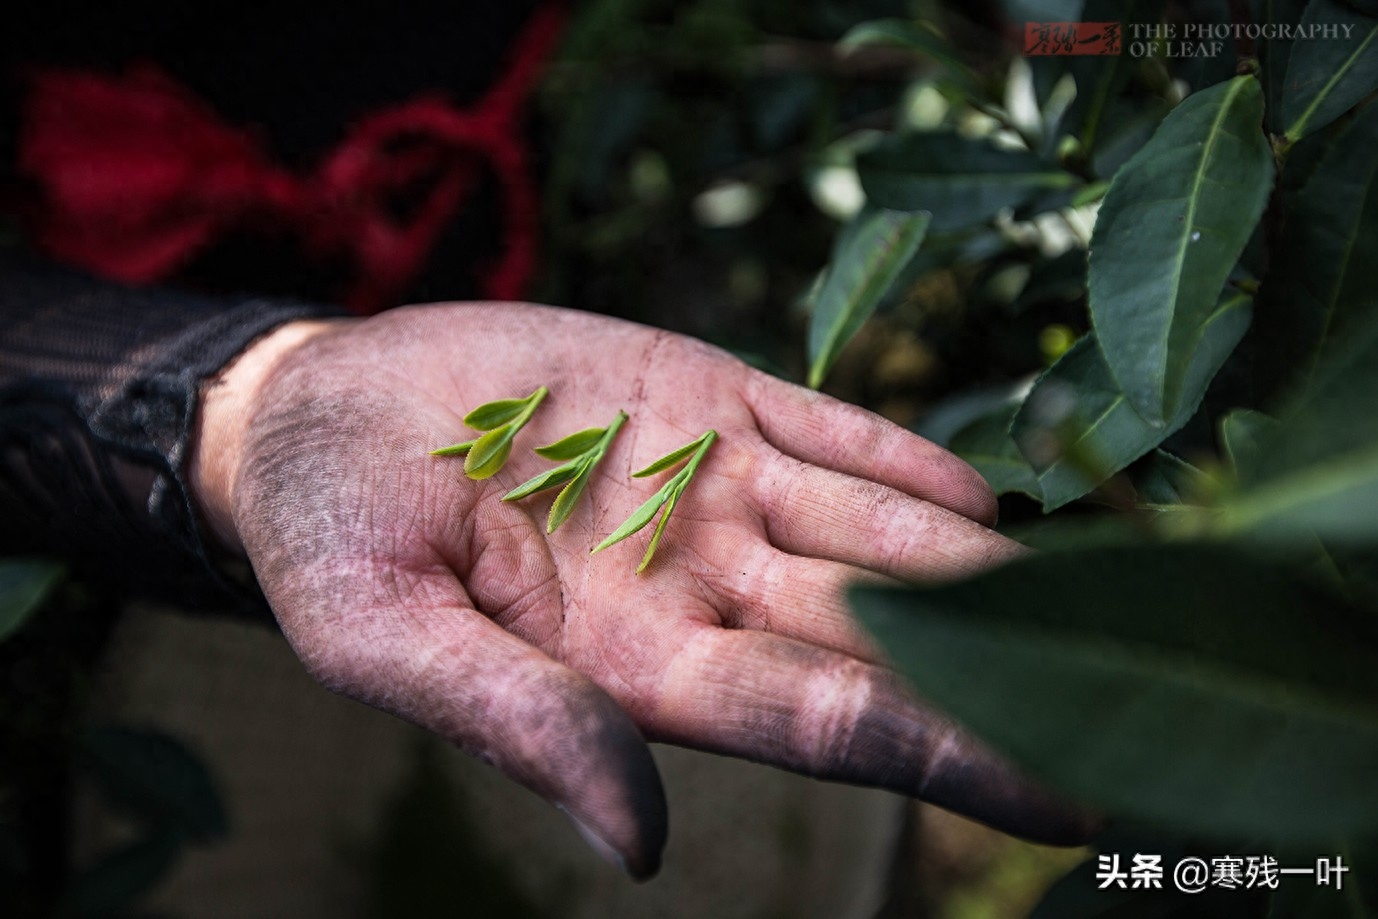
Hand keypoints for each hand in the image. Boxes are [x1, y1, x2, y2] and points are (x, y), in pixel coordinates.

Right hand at [191, 303, 1093, 877]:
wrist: (320, 415)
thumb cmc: (331, 542)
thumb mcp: (391, 641)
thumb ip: (517, 724)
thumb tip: (635, 844)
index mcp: (634, 669)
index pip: (817, 723)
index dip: (940, 755)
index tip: (1060, 797)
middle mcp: (700, 587)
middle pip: (879, 637)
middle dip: (999, 669)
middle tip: (1130, 692)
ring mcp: (712, 489)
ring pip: (877, 534)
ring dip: (980, 567)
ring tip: (1095, 590)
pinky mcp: (703, 395)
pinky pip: (825, 431)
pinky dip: (904, 462)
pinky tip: (984, 498)